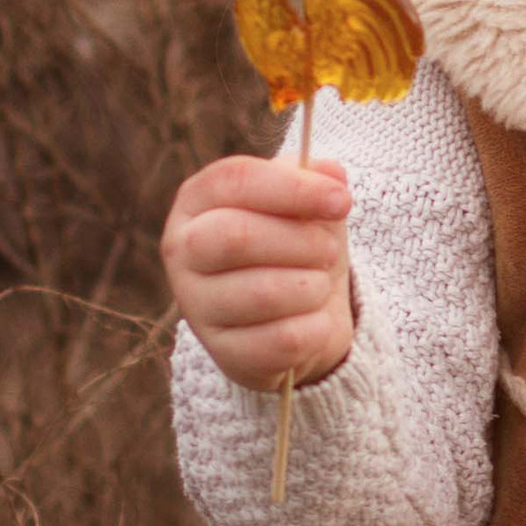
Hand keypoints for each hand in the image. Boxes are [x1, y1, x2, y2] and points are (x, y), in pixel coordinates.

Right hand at [161, 153, 353, 392]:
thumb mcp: (306, 206)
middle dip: (302, 242)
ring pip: (263, 294)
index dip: (294, 188)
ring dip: (312, 287)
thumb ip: (315, 181)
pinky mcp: (223, 352)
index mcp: (197, 202)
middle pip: (237, 236)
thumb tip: (331, 172)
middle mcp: (183, 250)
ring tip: (318, 286)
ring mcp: (196, 304)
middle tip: (329, 252)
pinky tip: (313, 321)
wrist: (297, 316)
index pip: (234, 180)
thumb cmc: (295, 248)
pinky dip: (315, 328)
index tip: (342, 201)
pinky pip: (283, 340)